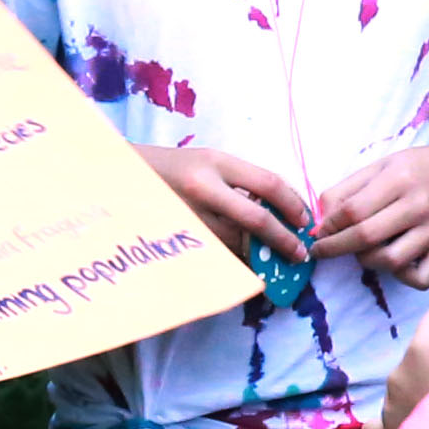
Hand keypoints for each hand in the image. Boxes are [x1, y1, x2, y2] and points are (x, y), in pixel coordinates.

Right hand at [147, 143, 315, 266]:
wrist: (123, 178)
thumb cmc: (173, 168)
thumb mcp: (209, 163)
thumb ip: (242, 182)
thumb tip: (281, 209)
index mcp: (216, 164)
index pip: (268, 184)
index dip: (293, 205)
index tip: (305, 221)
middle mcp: (203, 190)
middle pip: (255, 220)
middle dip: (283, 240)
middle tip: (298, 253)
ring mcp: (189, 217)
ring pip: (236, 244)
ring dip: (260, 255)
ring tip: (274, 261)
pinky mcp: (178, 239)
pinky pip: (215, 256)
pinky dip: (235, 262)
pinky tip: (245, 266)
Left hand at [310, 139, 428, 286]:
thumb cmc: (412, 170)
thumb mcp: (377, 167)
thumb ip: (344, 192)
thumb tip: (319, 224)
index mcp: (399, 179)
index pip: (353, 211)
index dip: (328, 227)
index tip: (318, 233)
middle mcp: (420, 206)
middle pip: (368, 238)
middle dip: (336, 248)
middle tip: (323, 250)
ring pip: (391, 261)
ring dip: (367, 260)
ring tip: (363, 249)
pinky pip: (420, 279)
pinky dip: (400, 276)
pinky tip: (393, 261)